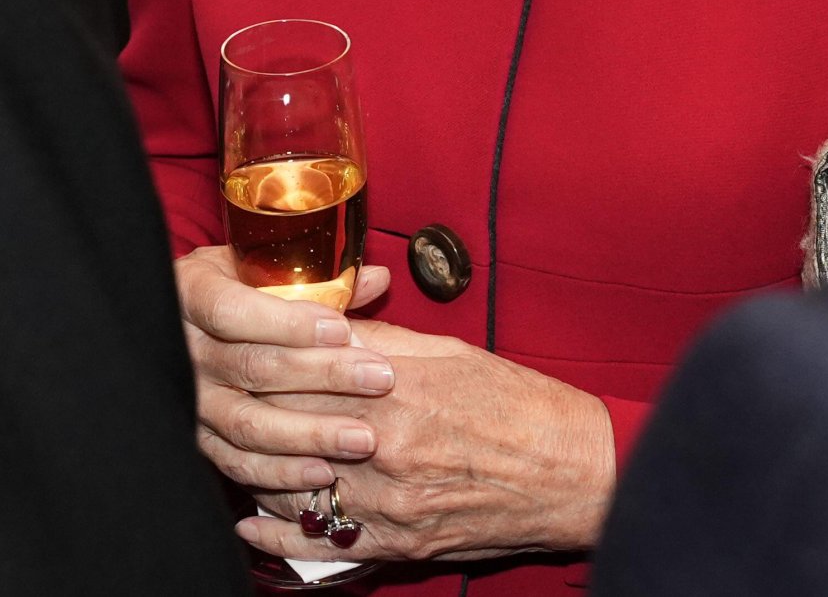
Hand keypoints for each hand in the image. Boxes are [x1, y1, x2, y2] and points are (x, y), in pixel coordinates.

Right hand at [175, 245, 394, 494]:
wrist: (186, 317)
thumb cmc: (234, 283)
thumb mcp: (263, 265)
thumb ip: (319, 277)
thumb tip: (378, 280)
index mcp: (193, 292)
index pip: (234, 312)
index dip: (288, 323)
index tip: (340, 330)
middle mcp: (184, 350)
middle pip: (253, 368)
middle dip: (323, 375)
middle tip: (379, 378)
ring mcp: (190, 399)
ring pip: (248, 423)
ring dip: (310, 433)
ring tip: (362, 438)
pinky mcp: (200, 437)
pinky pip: (237, 462)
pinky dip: (281, 471)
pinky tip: (324, 471)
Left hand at [237, 321, 616, 564]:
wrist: (570, 472)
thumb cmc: (517, 403)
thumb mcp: (449, 352)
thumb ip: (381, 343)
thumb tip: (328, 322)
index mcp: (400, 388)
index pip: (306, 371)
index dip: (265, 358)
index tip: (237, 345)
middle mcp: (388, 447)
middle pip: (292, 426)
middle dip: (252, 409)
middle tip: (217, 392)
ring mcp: (390, 503)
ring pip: (296, 485)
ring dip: (258, 467)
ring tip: (229, 448)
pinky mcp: (398, 545)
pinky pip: (322, 545)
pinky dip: (279, 534)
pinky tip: (249, 522)